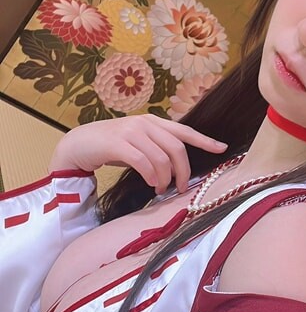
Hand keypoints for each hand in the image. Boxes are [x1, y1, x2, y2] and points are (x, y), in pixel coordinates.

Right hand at [49, 115, 227, 192]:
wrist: (79, 143)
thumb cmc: (111, 147)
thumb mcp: (138, 143)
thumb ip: (156, 148)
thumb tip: (177, 168)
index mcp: (153, 122)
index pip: (184, 131)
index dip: (204, 140)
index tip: (221, 149)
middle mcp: (144, 123)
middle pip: (176, 148)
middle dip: (183, 171)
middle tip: (181, 187)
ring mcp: (131, 131)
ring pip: (161, 157)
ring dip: (165, 178)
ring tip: (161, 189)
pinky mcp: (117, 143)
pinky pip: (143, 162)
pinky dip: (150, 176)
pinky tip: (150, 184)